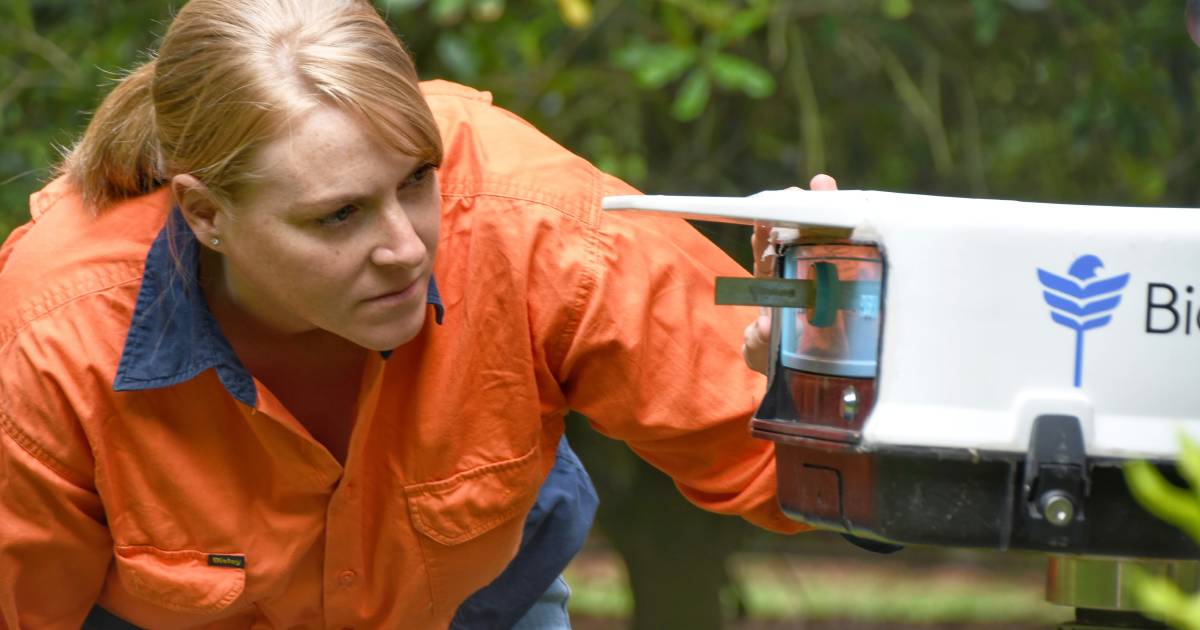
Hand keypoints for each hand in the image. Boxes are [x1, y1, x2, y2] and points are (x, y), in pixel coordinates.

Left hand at [742, 174, 838, 374]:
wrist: (800, 371)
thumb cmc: (772, 353)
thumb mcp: (761, 350)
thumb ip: (758, 340)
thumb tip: (763, 327)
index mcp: (769, 282)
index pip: (765, 251)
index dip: (764, 232)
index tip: (765, 216)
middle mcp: (793, 271)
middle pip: (796, 232)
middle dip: (800, 206)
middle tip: (807, 186)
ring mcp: (819, 275)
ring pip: (822, 237)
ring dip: (826, 209)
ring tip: (825, 184)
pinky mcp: (843, 284)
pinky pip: (848, 257)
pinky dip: (853, 238)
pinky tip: (862, 220)